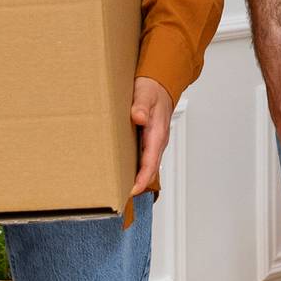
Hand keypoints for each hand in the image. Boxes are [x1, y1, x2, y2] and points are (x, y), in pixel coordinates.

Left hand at [131, 76, 173, 196]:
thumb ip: (141, 105)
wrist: (161, 84)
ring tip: (119, 188)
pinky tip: (123, 170)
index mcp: (157, 134)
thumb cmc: (152, 89)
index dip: (142, 179)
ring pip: (147, 165)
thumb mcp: (144, 93)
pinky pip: (145, 158)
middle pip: (149, 169)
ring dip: (137, 177)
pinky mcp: (150, 141)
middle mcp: (158, 142)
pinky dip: (136, 168)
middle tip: (119, 196)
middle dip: (137, 184)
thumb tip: (138, 118)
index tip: (131, 190)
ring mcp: (155, 143)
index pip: (151, 162)